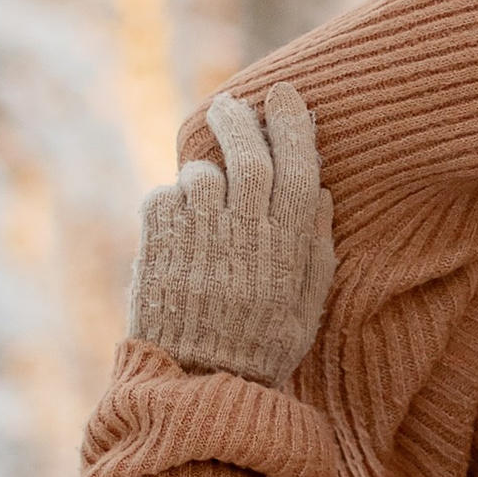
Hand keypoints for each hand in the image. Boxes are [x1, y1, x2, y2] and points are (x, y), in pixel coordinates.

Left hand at [126, 85, 335, 386]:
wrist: (197, 382)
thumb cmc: (260, 347)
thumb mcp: (305, 305)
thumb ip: (315, 247)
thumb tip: (319, 193)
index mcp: (287, 246)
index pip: (297, 166)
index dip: (294, 125)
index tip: (287, 94)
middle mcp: (244, 232)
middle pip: (246, 155)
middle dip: (239, 121)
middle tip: (230, 104)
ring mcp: (197, 233)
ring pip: (200, 175)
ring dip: (203, 172)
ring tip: (206, 191)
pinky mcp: (157, 241)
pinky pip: (164, 197)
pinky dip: (171, 201)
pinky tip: (179, 225)